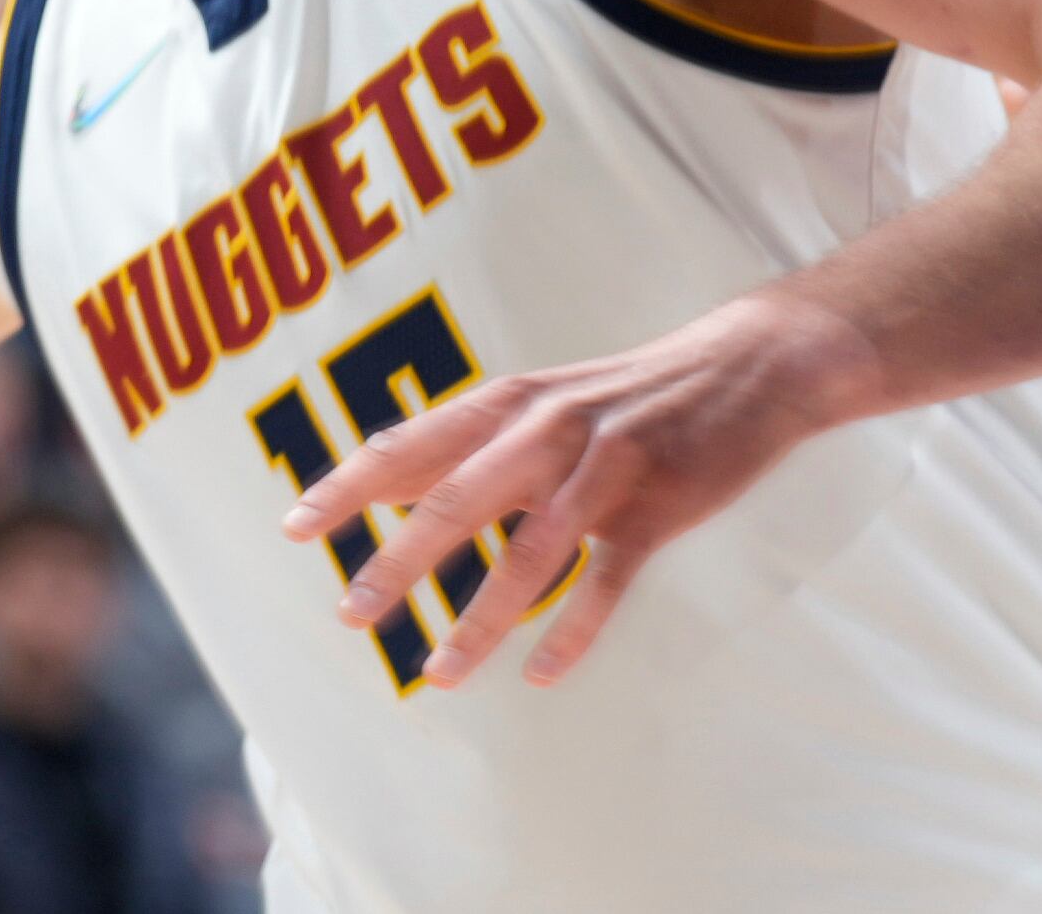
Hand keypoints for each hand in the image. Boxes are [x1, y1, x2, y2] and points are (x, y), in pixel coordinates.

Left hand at [278, 291, 870, 688]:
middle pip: (457, 500)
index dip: (350, 487)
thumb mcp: (542, 398)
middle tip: (351, 615)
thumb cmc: (627, 392)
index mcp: (510, 402)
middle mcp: (547, 429)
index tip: (295, 528)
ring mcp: (605, 468)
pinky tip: (541, 673)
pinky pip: (608, 579)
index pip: (410, 445)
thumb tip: (386, 484)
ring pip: (531, 552)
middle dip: (398, 562)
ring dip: (480, 619)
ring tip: (438, 675)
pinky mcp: (659, 506)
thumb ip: (469, 441)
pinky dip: (574, 630)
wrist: (746, 366)